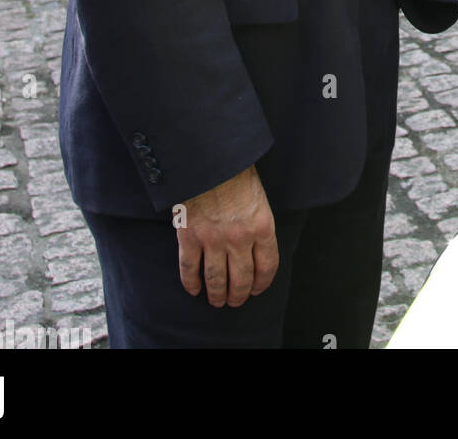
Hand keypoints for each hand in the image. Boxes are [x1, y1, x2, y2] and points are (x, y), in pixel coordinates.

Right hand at [176, 165, 278, 306]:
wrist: (210, 156)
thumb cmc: (237, 171)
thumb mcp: (259, 196)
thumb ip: (258, 223)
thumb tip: (256, 246)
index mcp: (262, 226)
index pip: (267, 267)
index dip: (262, 284)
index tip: (256, 290)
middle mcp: (240, 238)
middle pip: (242, 280)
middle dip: (238, 295)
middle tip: (235, 301)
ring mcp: (213, 239)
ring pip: (216, 280)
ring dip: (217, 295)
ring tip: (216, 301)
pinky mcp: (190, 237)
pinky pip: (189, 269)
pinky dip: (191, 283)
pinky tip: (194, 289)